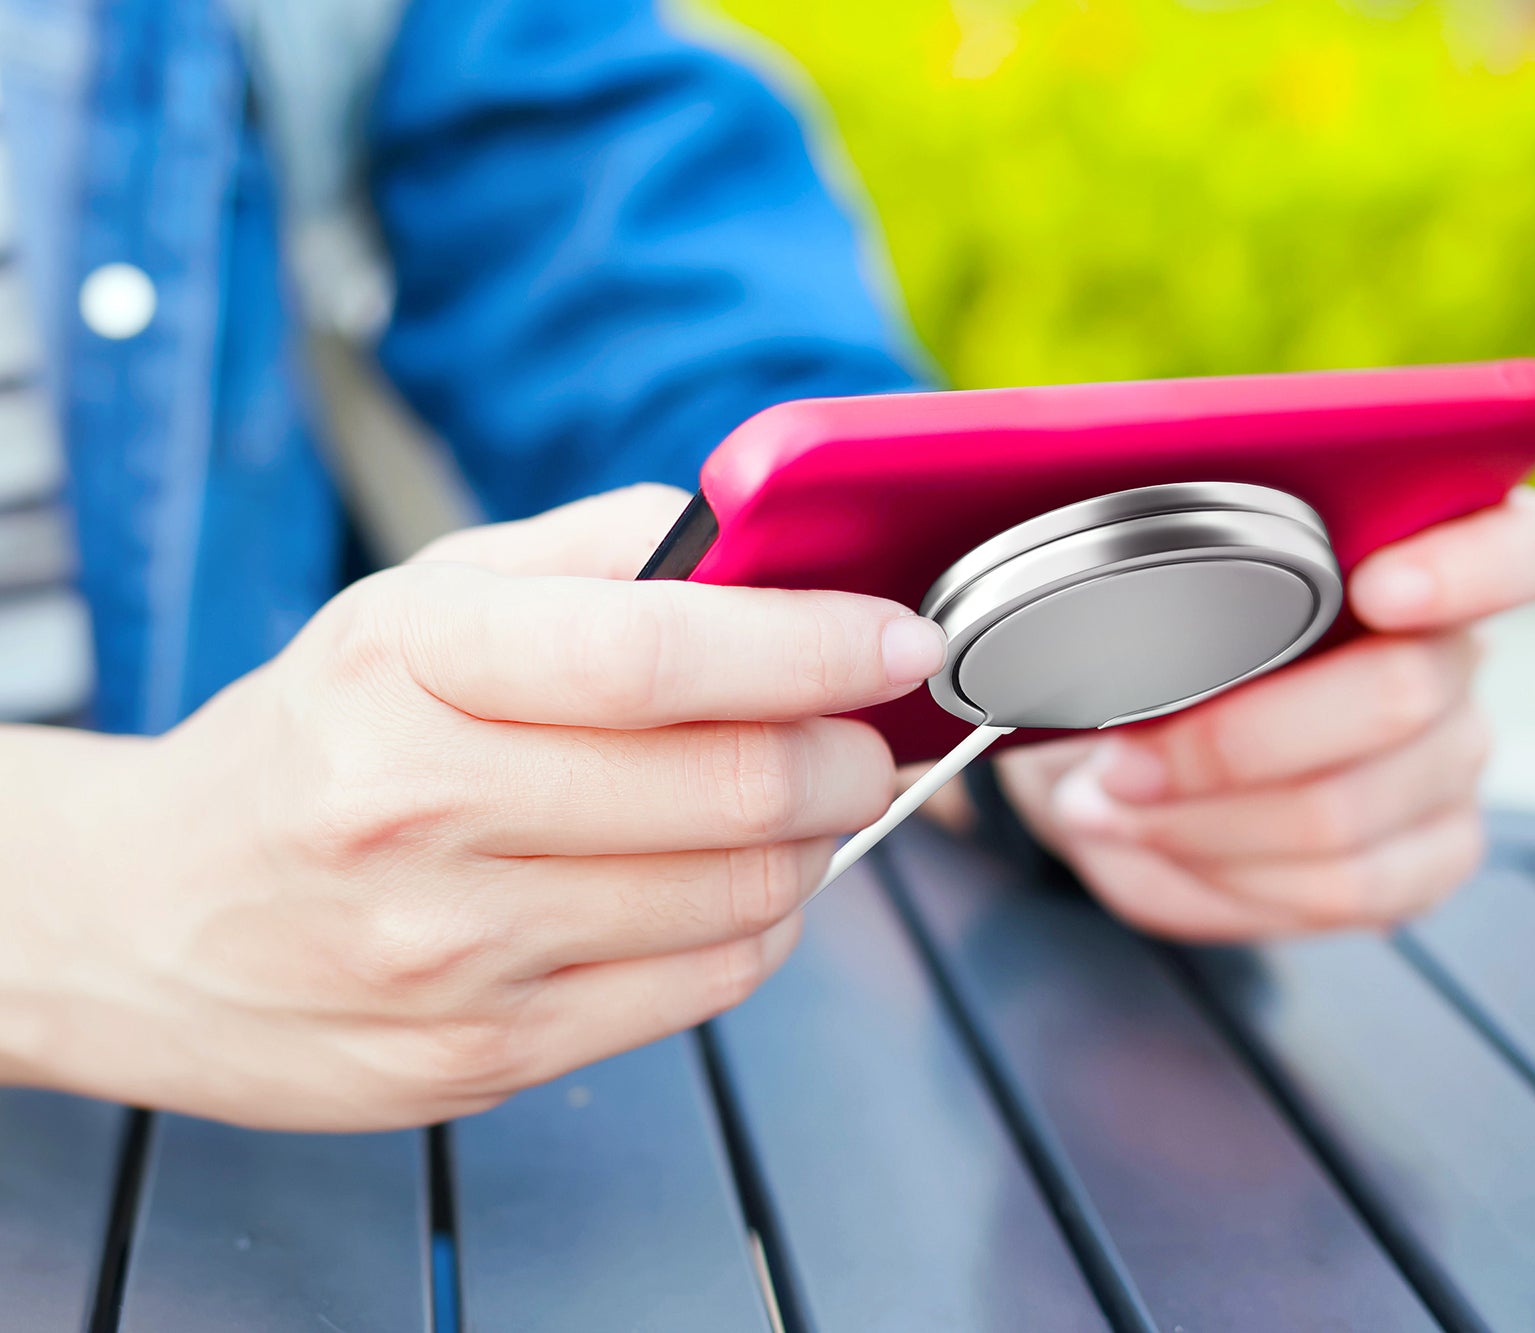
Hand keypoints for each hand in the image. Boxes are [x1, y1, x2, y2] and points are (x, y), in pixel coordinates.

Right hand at [1, 485, 944, 1129]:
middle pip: (726, 787)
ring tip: (804, 801)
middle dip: (845, 753)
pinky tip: (738, 884)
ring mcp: (454, 952)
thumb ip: (588, 552)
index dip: (810, 645)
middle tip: (868, 731)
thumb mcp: (411, 604)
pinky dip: (762, 928)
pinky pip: (703, 991)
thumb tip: (754, 535)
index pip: (657, 653)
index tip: (896, 635)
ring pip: (739, 896)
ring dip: (815, 842)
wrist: (146, 922)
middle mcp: (422, 811)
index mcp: (407, 666)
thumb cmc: (312, 739)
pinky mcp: (486, 1056)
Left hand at [995, 488, 1534, 940]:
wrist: (1111, 743)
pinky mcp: (1426, 859)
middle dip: (1234, 737)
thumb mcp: (1130, 558)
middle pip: (1402, 697)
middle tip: (1121, 747)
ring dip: (1201, 817)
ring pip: (1347, 813)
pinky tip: (1156, 841)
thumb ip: (1161, 519)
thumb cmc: (1138, 629)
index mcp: (1427, 546)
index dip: (1476, 566)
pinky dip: (1221, 874)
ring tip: (1111, 795)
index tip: (1377, 585)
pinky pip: (1339, 889)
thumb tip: (1108, 495)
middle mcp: (1460, 657)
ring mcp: (1452, 765)